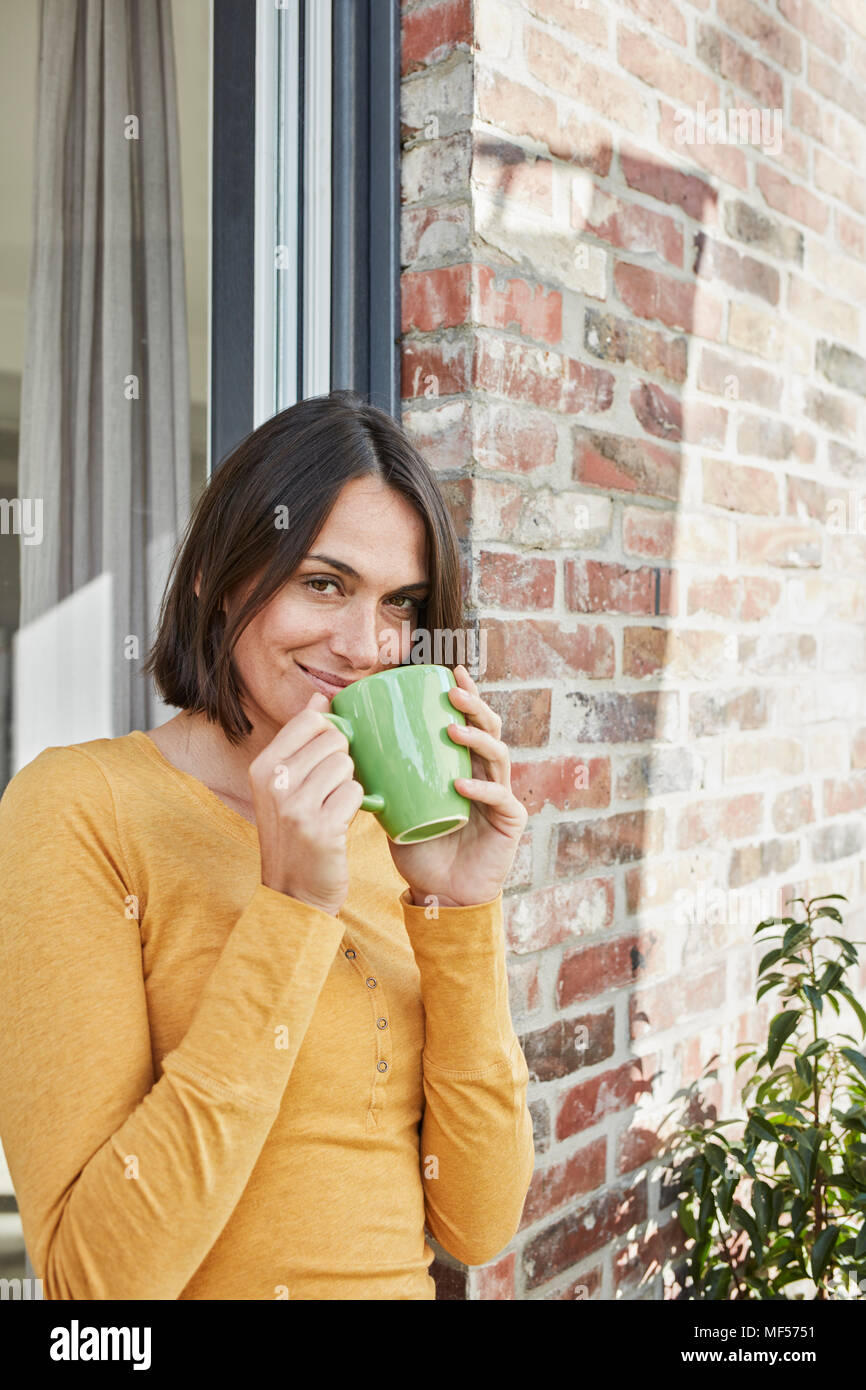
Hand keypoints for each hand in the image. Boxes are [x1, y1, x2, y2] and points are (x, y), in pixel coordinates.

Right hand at [248, 691, 365, 916]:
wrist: (293, 892)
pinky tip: (338, 823)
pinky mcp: (321, 828)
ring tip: (331, 809)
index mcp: (263, 766)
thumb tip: (321, 698)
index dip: (330, 733)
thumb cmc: (294, 834)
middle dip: (341, 763)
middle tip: (328, 792)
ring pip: (347, 765)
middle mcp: (274, 782)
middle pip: (334, 740)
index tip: (327, 757)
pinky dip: (355, 807)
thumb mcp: (284, 785)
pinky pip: (356, 793)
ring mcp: (296, 806)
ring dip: (348, 787)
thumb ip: (301, 741)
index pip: (310, 720)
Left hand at [387, 665, 527, 907]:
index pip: (469, 722)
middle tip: (453, 693)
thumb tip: (344, 749)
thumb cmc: (420, 849)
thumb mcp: (395, 808)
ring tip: (453, 731)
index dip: (466, 694)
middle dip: (474, 706)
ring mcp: (501, 796)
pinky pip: (499, 798)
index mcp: (463, 766)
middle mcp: (486, 775)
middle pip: (490, 729)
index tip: (450, 671)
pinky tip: (461, 785)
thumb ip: (380, 781)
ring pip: (499, 756)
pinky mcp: (509, 821)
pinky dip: (481, 789)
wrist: (441, 895)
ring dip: (477, 739)